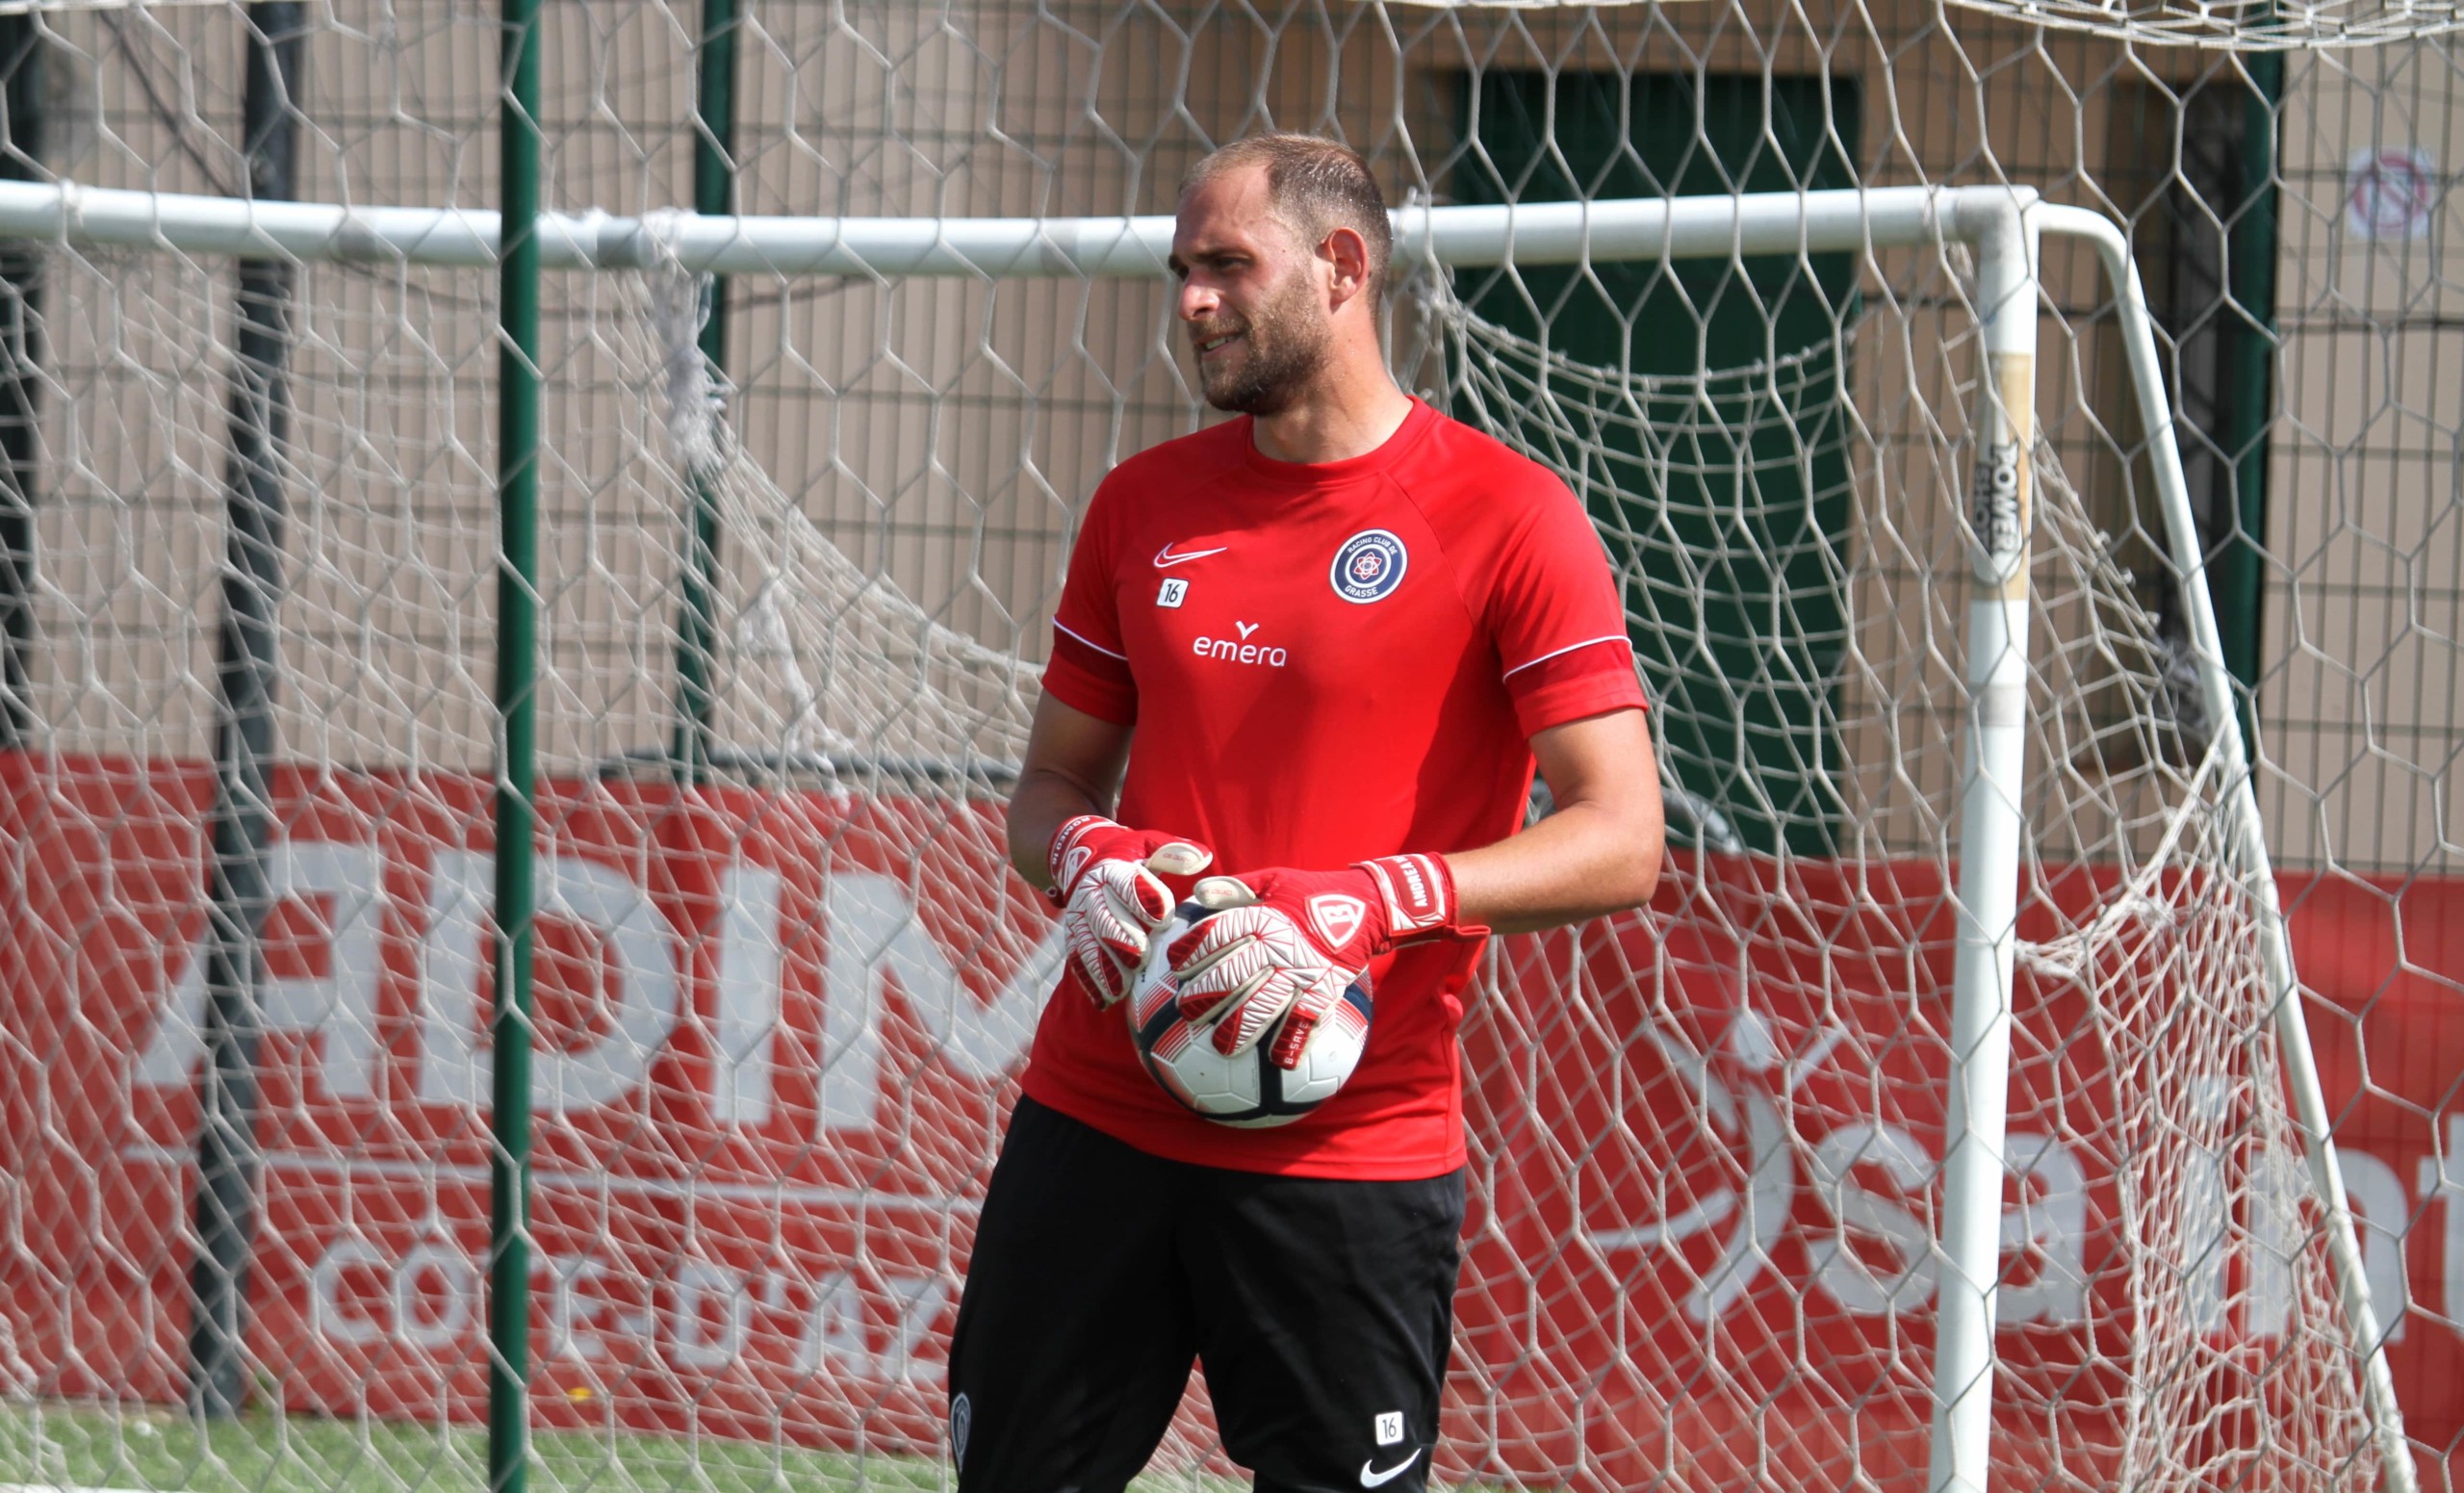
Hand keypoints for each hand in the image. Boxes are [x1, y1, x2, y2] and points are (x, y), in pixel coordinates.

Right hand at [1047, 814, 1212, 1005]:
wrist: (1083, 859)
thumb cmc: (1129, 855)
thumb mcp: (1149, 844)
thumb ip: (1174, 851)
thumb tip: (1201, 858)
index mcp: (1112, 870)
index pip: (1126, 882)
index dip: (1143, 899)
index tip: (1164, 917)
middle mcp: (1090, 895)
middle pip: (1102, 918)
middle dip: (1120, 938)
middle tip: (1140, 957)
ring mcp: (1079, 920)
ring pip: (1087, 945)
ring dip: (1102, 968)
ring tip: (1120, 990)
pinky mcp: (1075, 940)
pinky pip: (1078, 962)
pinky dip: (1090, 982)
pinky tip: (1104, 1001)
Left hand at [1167, 853, 1469, 1067]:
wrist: (1369, 904)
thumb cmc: (1311, 893)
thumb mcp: (1274, 879)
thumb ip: (1237, 889)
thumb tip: (1200, 893)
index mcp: (1265, 917)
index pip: (1219, 933)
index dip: (1193, 950)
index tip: (1173, 966)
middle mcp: (1281, 945)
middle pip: (1235, 973)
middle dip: (1206, 995)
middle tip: (1185, 1012)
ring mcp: (1304, 970)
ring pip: (1267, 1002)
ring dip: (1242, 1026)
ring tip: (1222, 1046)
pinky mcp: (1327, 987)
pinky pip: (1309, 1018)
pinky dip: (1294, 1039)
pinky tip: (1279, 1059)